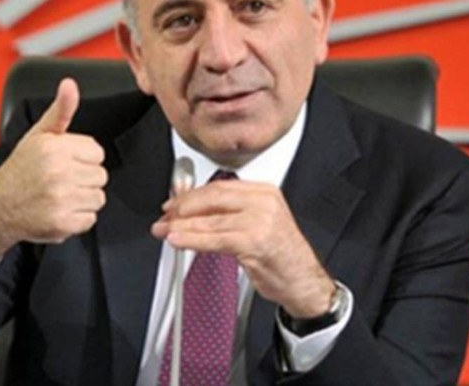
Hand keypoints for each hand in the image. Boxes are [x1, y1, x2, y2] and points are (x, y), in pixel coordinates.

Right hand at [0, 78, 107, 268]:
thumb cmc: (21, 169)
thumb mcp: (39, 135)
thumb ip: (60, 110)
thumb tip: (70, 84)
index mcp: (54, 148)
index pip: (97, 152)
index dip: (83, 158)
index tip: (65, 162)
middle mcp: (57, 172)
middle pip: (101, 176)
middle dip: (84, 178)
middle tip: (61, 181)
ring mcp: (60, 199)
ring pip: (98, 198)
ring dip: (82, 199)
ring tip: (60, 195)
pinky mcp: (61, 223)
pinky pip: (90, 219)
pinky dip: (77, 219)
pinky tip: (59, 211)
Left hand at [151, 179, 335, 317]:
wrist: (304, 282)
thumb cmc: (282, 256)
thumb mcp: (258, 225)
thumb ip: (230, 215)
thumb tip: (194, 211)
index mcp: (264, 192)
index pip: (219, 187)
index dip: (191, 195)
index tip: (174, 203)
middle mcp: (263, 202)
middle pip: (212, 198)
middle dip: (182, 208)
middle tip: (165, 217)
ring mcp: (260, 221)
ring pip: (210, 220)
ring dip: (181, 226)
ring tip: (165, 230)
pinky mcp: (254, 241)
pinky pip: (215, 239)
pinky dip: (192, 240)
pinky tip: (178, 240)